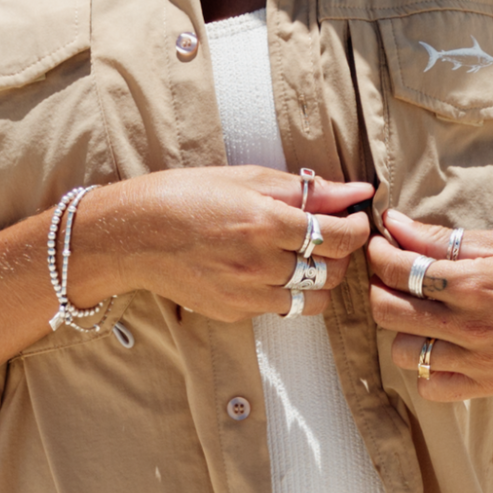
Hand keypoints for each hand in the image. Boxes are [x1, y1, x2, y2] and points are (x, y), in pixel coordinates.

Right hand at [71, 167, 373, 323]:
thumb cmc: (188, 194)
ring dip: (321, 279)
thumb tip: (357, 190)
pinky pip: (280, 309)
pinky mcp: (235, 313)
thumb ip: (307, 189)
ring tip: (307, 257)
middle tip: (332, 236)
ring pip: (313, 299)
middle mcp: (260, 263)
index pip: (339, 236)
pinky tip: (272, 270)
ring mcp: (247, 294)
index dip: (357, 228)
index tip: (355, 219)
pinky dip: (288, 293)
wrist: (134, 234)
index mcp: (266, 222)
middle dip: (343, 254)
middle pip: (333, 271)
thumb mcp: (249, 178)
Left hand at [366, 211, 492, 398]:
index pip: (398, 269)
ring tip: (416, 312)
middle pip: (388, 311)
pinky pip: (431, 387)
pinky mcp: (488, 386)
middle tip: (390, 276)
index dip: (379, 253)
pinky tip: (437, 347)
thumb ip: (442, 238)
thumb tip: (393, 223)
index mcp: (471, 282)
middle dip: (379, 287)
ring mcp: (477, 361)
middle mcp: (469, 325)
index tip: (380, 246)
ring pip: (403, 352)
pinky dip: (424, 368)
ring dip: (400, 329)